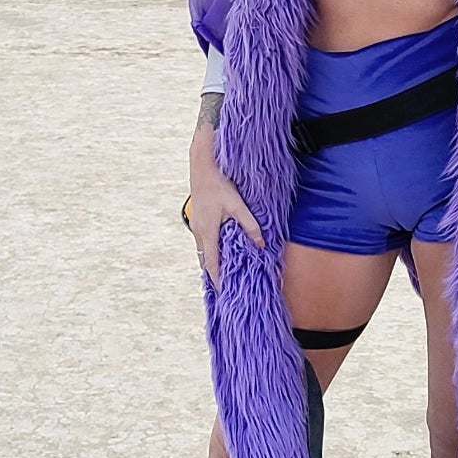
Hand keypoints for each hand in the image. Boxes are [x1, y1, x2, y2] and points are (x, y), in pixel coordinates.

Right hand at [187, 155, 264, 288]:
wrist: (202, 165)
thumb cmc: (219, 184)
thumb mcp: (238, 205)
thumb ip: (250, 225)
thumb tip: (261, 245)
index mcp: (208, 231)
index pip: (211, 263)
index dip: (217, 279)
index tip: (224, 293)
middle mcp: (199, 231)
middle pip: (205, 259)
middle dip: (213, 273)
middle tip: (224, 286)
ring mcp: (196, 224)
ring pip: (202, 249)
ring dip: (211, 261)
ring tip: (223, 272)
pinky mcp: (198, 218)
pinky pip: (202, 240)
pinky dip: (209, 249)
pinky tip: (219, 249)